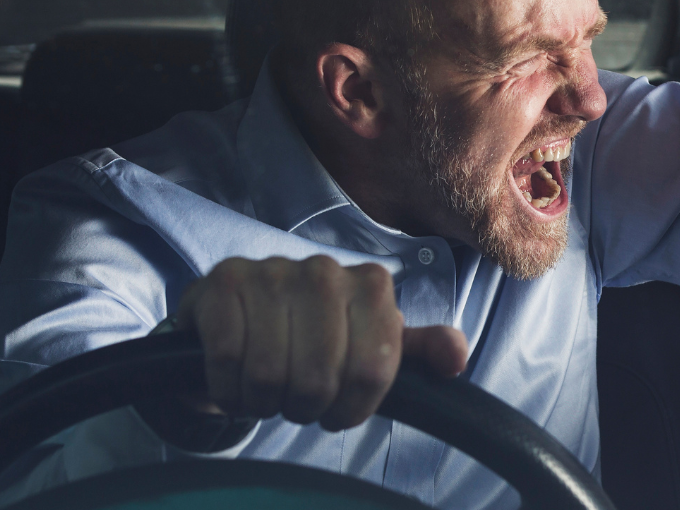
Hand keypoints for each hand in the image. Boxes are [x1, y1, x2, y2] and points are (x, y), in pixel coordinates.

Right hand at [176, 256, 469, 430]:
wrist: (241, 323)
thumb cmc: (314, 340)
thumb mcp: (371, 346)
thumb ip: (417, 352)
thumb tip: (456, 360)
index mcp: (371, 285)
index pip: (373, 371)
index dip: (352, 407)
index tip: (339, 409)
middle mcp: (325, 270)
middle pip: (319, 378)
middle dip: (305, 406)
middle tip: (297, 400)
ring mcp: (271, 270)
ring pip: (270, 373)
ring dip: (263, 401)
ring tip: (266, 391)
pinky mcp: (223, 283)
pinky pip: (226, 358)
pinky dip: (228, 387)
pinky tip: (234, 380)